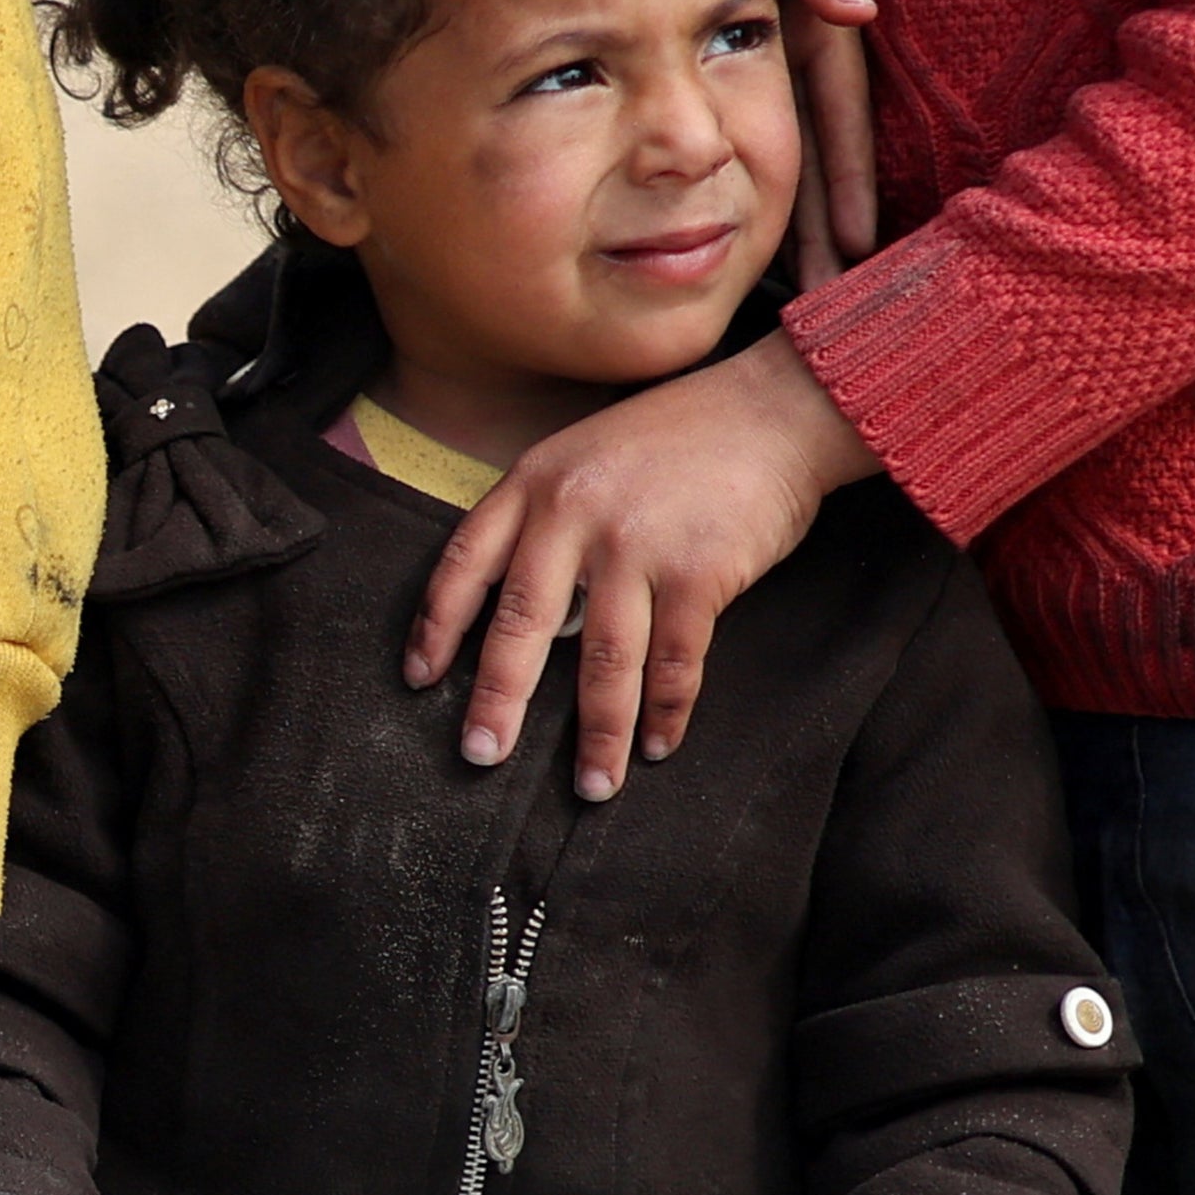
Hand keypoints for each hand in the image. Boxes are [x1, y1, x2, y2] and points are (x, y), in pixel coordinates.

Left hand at [401, 329, 883, 798]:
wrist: (774, 409)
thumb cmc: (682, 436)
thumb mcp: (588, 453)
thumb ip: (548, 517)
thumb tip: (530, 614)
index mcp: (535, 481)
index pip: (465, 563)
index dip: (437, 626)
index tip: (420, 679)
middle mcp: (573, 511)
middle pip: (520, 625)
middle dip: (499, 701)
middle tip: (480, 756)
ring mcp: (635, 543)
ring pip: (602, 660)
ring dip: (598, 734)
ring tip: (592, 785)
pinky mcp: (696, 573)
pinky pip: (673, 662)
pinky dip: (665, 712)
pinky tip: (657, 745)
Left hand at [748, 0, 882, 284]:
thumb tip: (856, 13)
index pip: (834, 100)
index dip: (842, 173)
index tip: (849, 244)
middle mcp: (784, 28)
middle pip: (812, 141)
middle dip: (826, 222)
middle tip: (833, 301)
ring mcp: (756, 38)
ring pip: (778, 142)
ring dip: (795, 216)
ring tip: (804, 291)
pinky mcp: (726, 40)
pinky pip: (747, 122)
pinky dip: (758, 176)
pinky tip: (752, 236)